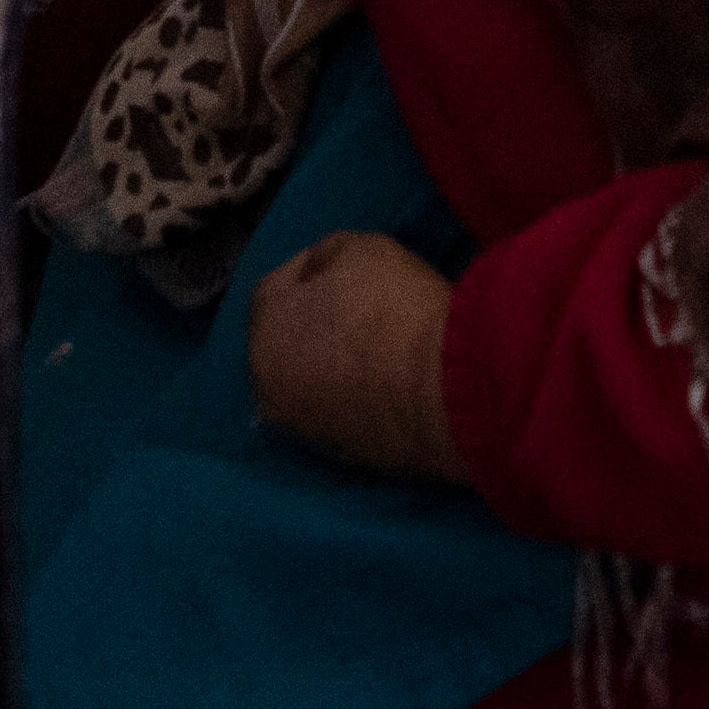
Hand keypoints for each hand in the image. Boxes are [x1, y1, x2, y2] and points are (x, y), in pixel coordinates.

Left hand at [246, 230, 464, 483]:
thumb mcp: (360, 249)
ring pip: (314, 386)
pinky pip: (344, 415)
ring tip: (380, 349)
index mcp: (263, 334)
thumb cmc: (396, 311)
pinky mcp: (345, 458)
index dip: (311, 272)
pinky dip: (359, 399)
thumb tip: (318, 274)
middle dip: (316, 325)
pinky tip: (392, 384)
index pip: (276, 290)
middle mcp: (270, 390)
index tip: (345, 268)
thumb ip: (326, 256)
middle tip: (360, 309)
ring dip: (336, 366)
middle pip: (289, 344)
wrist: (445, 394)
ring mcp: (306, 431)